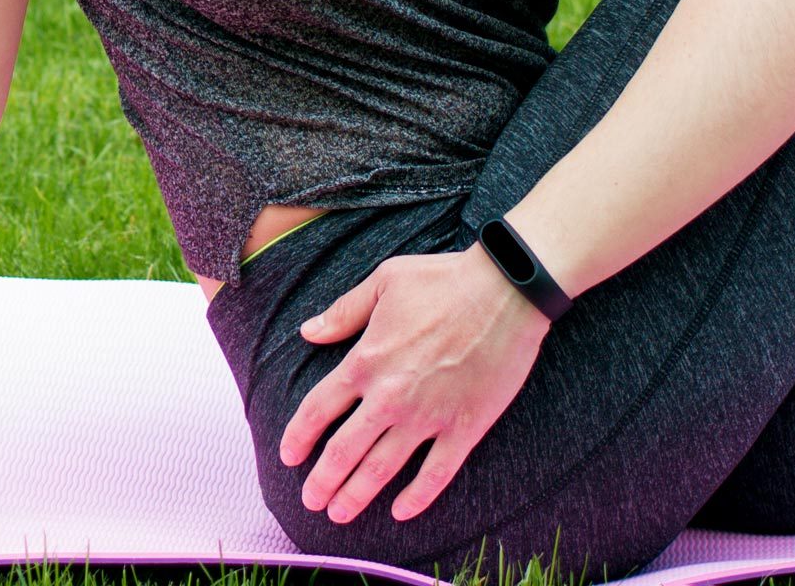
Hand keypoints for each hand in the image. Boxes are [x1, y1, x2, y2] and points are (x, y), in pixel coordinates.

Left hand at [281, 241, 551, 526]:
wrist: (505, 291)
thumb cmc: (443, 280)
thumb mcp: (383, 282)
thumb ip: (343, 312)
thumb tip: (307, 331)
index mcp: (366, 361)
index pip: (318, 409)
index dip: (299, 436)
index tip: (289, 456)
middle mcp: (390, 396)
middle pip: (343, 450)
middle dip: (322, 481)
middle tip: (311, 501)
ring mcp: (427, 416)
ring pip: (382, 469)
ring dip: (356, 495)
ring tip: (340, 514)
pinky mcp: (464, 427)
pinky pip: (435, 473)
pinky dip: (416, 498)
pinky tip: (401, 513)